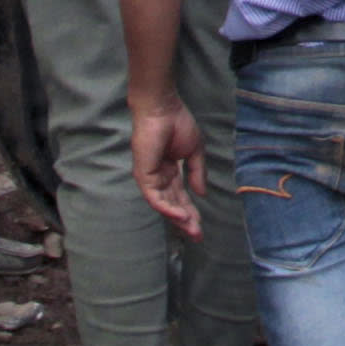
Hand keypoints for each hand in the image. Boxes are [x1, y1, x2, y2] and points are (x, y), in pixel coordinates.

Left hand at [127, 87, 204, 233]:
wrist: (163, 109)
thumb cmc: (178, 124)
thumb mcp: (194, 152)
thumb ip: (197, 173)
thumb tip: (201, 194)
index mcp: (170, 172)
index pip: (180, 197)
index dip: (191, 212)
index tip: (201, 227)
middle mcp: (158, 178)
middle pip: (172, 205)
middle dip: (185, 221)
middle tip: (197, 236)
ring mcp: (149, 177)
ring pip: (163, 205)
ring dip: (177, 218)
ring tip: (192, 229)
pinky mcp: (143, 174)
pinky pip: (154, 197)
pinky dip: (167, 208)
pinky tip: (180, 215)